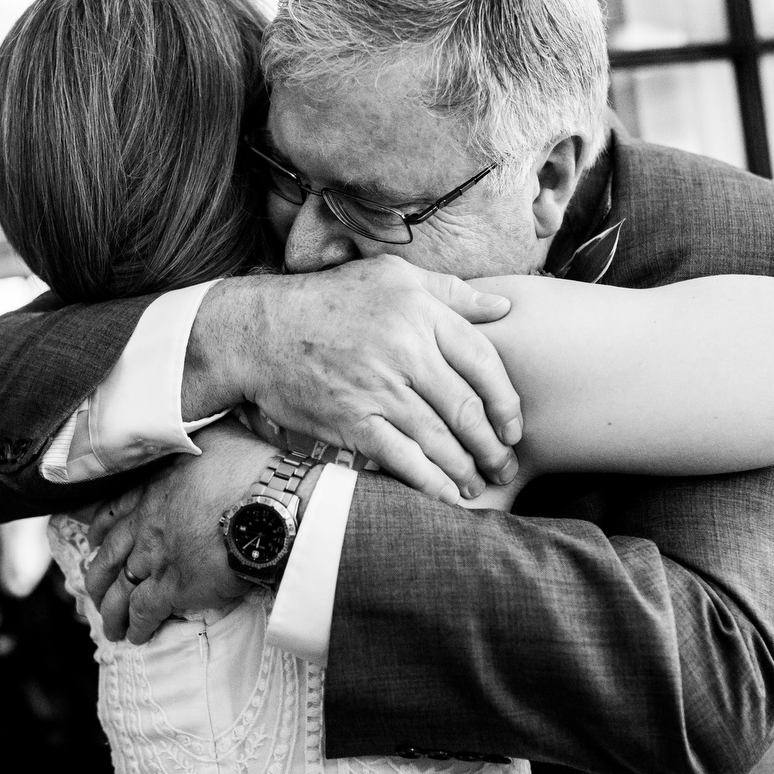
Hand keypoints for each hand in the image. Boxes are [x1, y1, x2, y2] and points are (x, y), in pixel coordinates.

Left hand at [82, 420, 295, 643]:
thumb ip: (199, 430)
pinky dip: (135, 626)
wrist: (268, 507)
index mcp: (154, 489)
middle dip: (97, 575)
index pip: (113, 511)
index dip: (99, 529)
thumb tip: (200, 414)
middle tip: (93, 588)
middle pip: (108, 555)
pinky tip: (134, 637)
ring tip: (110, 625)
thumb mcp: (218, 434)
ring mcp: (156, 558)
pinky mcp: (173, 588)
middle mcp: (146, 525)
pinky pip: (143, 612)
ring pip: (119, 588)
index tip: (92, 539)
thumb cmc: (251, 469)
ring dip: (110, 609)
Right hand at [190, 255, 521, 502]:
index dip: (506, 402)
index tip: (514, 427)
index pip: (484, 361)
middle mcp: (405, 351)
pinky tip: (450, 497)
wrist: (259, 331)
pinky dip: (432, 483)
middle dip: (493, 447)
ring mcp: (378, 389)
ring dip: (467, 470)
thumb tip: (504, 309)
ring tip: (480, 486)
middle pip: (467, 408)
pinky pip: (403, 459)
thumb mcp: (392, 275)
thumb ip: (451, 292)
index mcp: (421, 312)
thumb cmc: (329, 299)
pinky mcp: (352, 421)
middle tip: (505, 468)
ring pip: (440, 439)